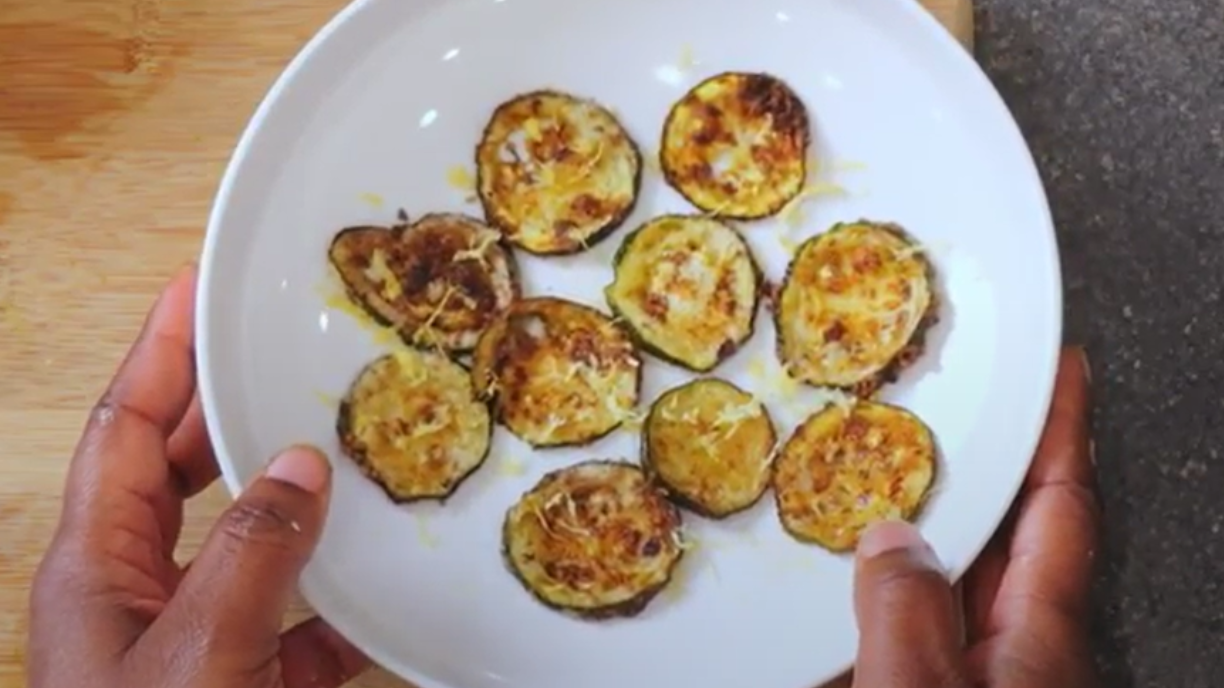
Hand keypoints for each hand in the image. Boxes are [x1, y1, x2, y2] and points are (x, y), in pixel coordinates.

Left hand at [27, 266, 369, 687]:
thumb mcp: (199, 651)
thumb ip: (252, 555)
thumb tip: (302, 466)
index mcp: (98, 569)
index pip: (124, 429)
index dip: (158, 353)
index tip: (192, 288)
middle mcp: (135, 595)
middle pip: (177, 473)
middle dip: (224, 411)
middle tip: (273, 356)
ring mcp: (186, 642)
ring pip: (241, 545)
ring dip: (293, 507)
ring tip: (342, 456)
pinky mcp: (237, 683)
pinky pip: (291, 624)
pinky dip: (336, 607)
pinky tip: (379, 599)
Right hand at [851, 348, 1098, 686]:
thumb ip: (906, 611)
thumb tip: (888, 541)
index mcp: (1041, 637)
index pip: (1061, 506)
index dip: (1060, 429)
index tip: (1060, 370)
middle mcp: (1025, 654)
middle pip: (1010, 537)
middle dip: (977, 469)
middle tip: (946, 411)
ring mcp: (988, 677)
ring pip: (959, 586)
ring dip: (920, 533)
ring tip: (869, 485)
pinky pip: (921, 629)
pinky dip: (884, 597)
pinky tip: (842, 590)